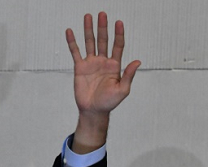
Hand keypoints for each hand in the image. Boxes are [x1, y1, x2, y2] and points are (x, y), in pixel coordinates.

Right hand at [66, 12, 140, 151]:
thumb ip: (128, 75)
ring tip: (88, 16)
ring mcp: (91, 63)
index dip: (119, 34)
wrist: (94, 110)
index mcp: (115, 66)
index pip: (118, 46)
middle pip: (103, 40)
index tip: (119, 23)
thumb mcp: (122, 90)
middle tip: (102, 14)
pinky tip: (70, 31)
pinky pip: (75, 52)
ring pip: (90, 42)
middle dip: (103, 27)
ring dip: (89, 30)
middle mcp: (103, 61)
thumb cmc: (109, 102)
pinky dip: (72, 42)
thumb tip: (137, 61)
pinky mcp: (80, 67)